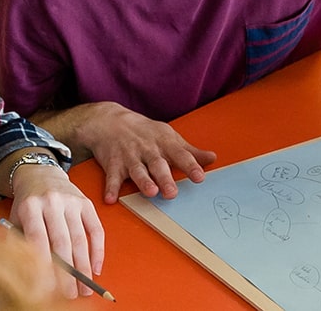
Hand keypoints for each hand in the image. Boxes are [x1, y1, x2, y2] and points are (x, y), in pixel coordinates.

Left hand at [10, 166, 105, 298]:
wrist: (40, 174)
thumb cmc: (27, 203)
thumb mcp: (17, 218)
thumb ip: (21, 242)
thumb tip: (31, 276)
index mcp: (31, 206)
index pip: (38, 241)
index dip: (44, 267)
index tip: (47, 289)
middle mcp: (52, 202)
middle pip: (62, 243)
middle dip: (67, 273)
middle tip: (71, 294)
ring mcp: (71, 202)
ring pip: (80, 239)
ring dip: (84, 267)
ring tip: (85, 288)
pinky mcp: (86, 203)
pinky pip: (96, 230)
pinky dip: (98, 251)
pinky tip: (96, 268)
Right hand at [59, 102, 216, 203]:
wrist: (108, 121)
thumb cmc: (144, 133)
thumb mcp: (168, 137)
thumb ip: (189, 151)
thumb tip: (212, 158)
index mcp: (164, 143)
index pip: (180, 154)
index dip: (190, 166)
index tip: (199, 177)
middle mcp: (147, 150)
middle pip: (158, 164)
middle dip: (165, 178)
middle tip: (172, 193)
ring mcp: (129, 156)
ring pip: (137, 170)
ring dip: (143, 181)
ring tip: (150, 192)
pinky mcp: (112, 163)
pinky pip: (112, 177)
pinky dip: (110, 188)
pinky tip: (111, 199)